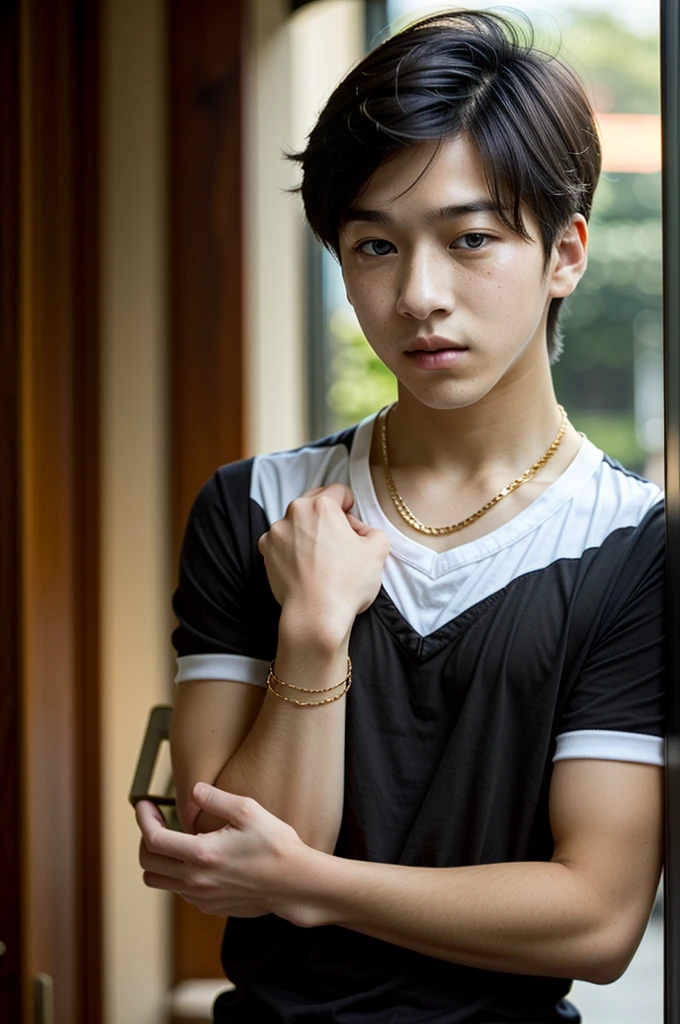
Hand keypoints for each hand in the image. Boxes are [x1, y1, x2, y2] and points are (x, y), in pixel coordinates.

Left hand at [136, 784, 310, 920]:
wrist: (295, 884)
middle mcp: (195, 880)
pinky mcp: (211, 907)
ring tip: (173, 839)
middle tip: (157, 819)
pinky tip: (197, 859)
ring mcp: (201, 897)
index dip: (144, 818)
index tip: (144, 804)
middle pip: (147, 863)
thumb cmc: (275, 844)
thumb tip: (194, 790)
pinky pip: (180, 892)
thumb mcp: (248, 810)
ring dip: (158, 859)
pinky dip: (178, 874)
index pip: (153, 839)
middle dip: (146, 837)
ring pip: (159, 882)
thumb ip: (215, 798)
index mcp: (200, 854)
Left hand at [258, 484, 389, 641]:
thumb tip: (359, 530)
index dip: (351, 508)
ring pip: (297, 522)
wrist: (315, 617)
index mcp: (321, 506)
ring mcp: (276, 533)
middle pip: (315, 503)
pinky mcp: (266, 552)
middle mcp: (293, 513)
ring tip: (322, 558)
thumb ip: (372, 530)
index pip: (339, 492)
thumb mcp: (378, 550)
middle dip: (329, 516)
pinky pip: (282, 541)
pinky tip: (306, 566)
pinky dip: (293, 548)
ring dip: (309, 532)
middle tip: (340, 541)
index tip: (353, 527)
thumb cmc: (346, 583)